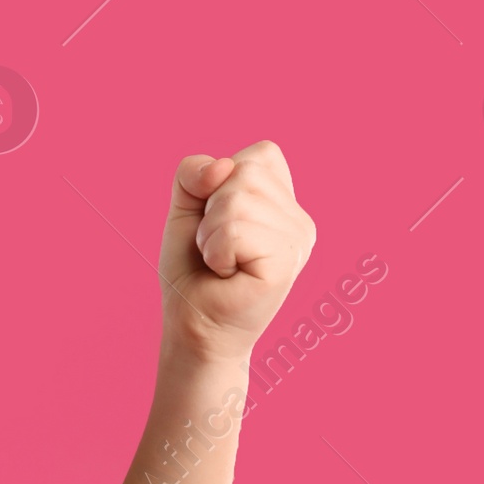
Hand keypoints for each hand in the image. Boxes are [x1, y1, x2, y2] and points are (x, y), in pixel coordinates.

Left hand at [157, 141, 314, 361]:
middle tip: (215, 250)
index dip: (220, 185)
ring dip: (209, 235)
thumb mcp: (185, 210)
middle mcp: (299, 219)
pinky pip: (234, 230)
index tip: (219, 226)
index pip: (259, 155)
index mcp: (285, 201)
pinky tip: (226, 275)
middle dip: (211, 212)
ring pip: (236, 200)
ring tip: (220, 264)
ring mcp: (298, 240)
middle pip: (245, 174)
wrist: (192, 328)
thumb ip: (193, 173)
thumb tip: (222, 167)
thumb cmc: (192, 273)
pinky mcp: (286, 261)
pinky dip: (215, 252)